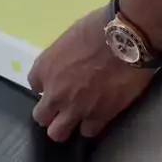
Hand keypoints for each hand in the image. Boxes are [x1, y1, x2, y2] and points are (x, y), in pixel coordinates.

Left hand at [28, 8, 154, 141]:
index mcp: (45, 67)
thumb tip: (70, 62)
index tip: (56, 82)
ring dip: (67, 125)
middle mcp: (55, 93)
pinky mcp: (100, 117)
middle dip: (50, 113)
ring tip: (80, 116)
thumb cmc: (99, 28)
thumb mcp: (70, 37)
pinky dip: (92, 125)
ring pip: (59, 133)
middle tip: (63, 106)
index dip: (46, 85)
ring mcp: (76, 108)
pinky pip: (88, 131)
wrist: (127, 40)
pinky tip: (99, 115)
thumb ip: (64, 57)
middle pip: (41, 117)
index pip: (34, 85)